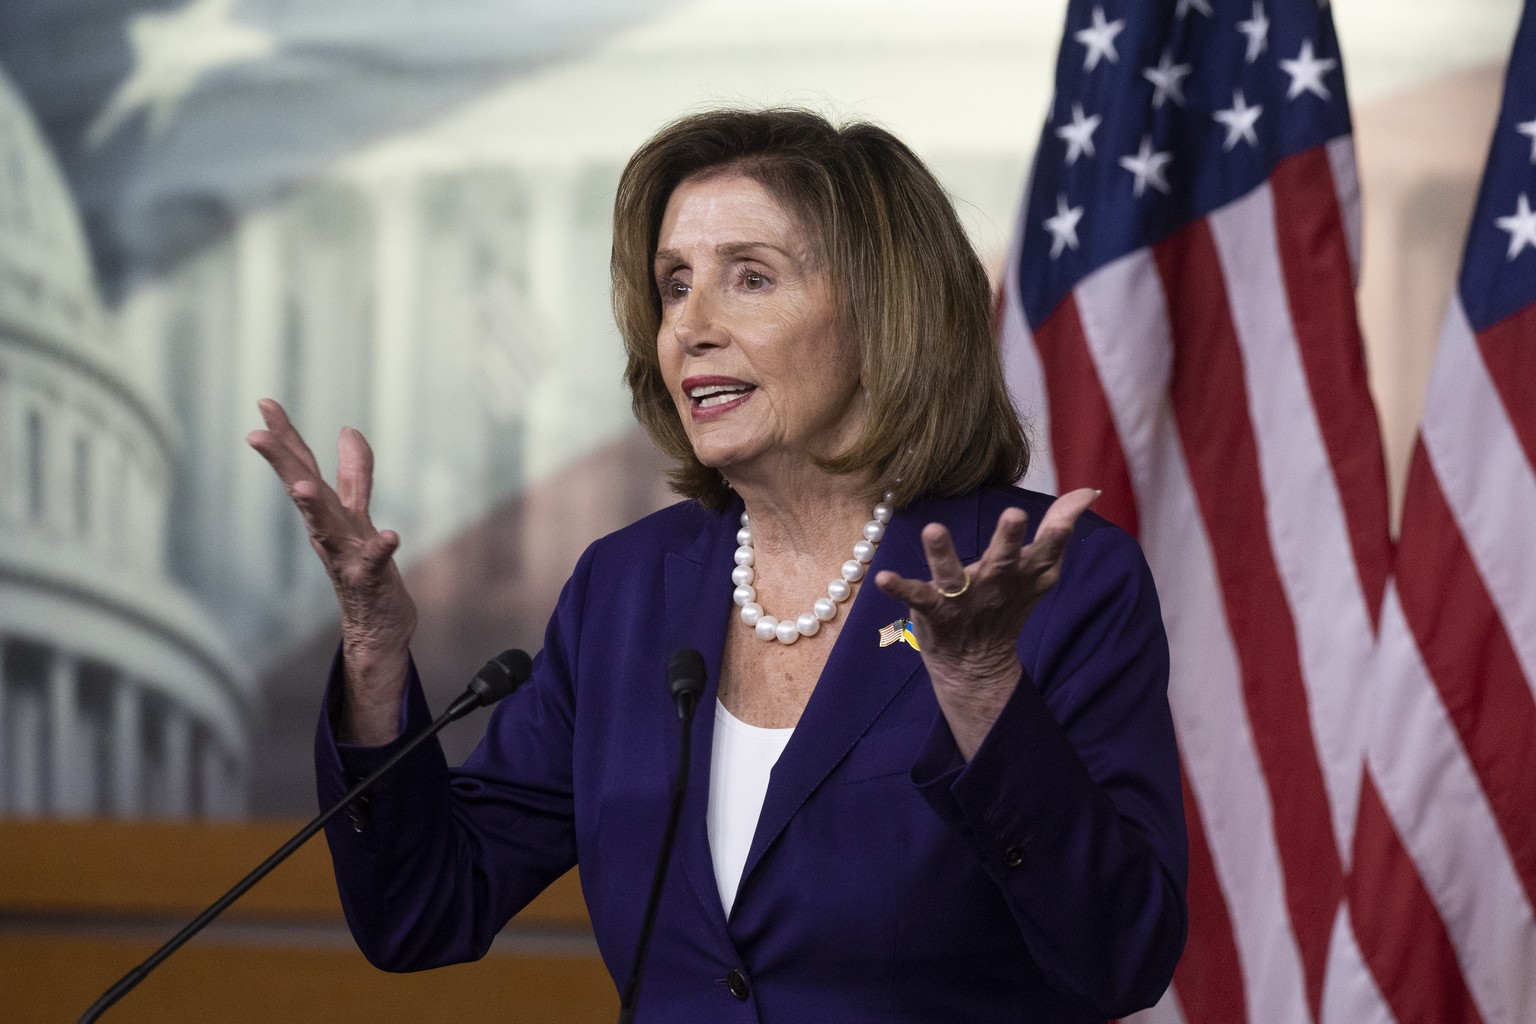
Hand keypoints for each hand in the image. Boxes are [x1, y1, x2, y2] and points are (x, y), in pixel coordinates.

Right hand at [247, 399, 416, 743]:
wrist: (376, 624)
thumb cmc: (363, 564)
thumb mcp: (357, 513)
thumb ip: (354, 472)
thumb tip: (348, 429)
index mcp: (325, 511)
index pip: (302, 466)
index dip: (286, 434)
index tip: (265, 402)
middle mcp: (327, 530)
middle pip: (303, 489)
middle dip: (282, 461)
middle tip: (256, 434)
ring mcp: (345, 555)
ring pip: (326, 527)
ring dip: (313, 507)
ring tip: (301, 487)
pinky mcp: (370, 579)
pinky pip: (374, 562)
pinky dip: (379, 549)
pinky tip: (389, 535)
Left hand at [874, 488, 1098, 759]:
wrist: (978, 663)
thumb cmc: (1008, 601)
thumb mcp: (1040, 569)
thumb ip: (1059, 528)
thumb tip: (1088, 491)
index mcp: (1024, 572)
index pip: (1049, 547)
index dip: (1062, 527)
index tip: (1082, 498)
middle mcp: (996, 583)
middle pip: (1006, 559)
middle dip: (1010, 538)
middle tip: (1014, 514)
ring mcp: (964, 599)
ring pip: (954, 575)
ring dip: (943, 554)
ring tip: (933, 529)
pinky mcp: (934, 610)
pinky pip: (916, 596)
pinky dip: (900, 588)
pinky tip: (883, 577)